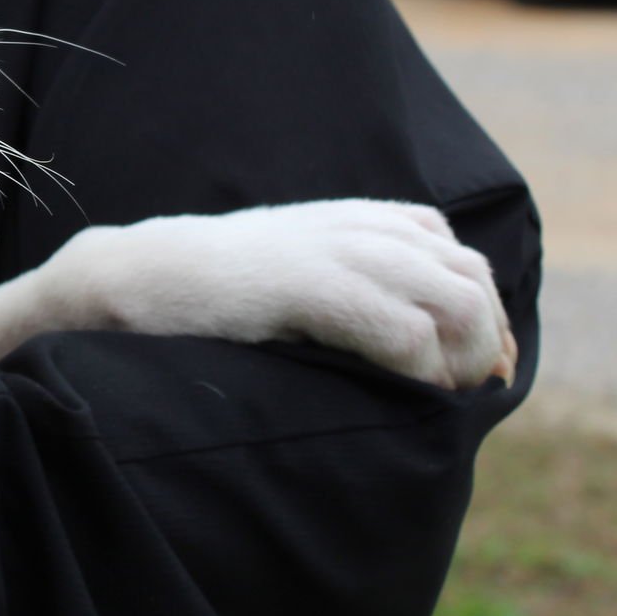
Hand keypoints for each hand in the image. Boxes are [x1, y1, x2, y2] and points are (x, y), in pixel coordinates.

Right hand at [35, 201, 516, 389]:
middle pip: (471, 277)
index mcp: (360, 219)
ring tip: (428, 396)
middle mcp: (360, 226)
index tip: (462, 374)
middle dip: (478, 342)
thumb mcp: (295, 274)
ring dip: (458, 359)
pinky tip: (397, 392)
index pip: (460, 257)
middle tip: (450, 394)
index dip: (478, 317)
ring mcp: (337, 251)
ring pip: (456, 301)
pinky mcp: (311, 285)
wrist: (138, 277)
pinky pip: (404, 330)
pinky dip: (418, 371)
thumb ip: (352, 288)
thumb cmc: (211, 293)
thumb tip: (417, 346)